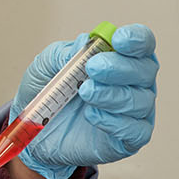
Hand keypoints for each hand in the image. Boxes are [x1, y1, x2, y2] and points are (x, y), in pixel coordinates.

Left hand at [13, 24, 157, 178]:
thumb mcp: (48, 63)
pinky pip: (136, 131)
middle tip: (93, 68)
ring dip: (112, 95)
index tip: (118, 40)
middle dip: (120, 67)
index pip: (142, 44)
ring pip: (140, 101)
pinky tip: (92, 115)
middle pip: (146, 70)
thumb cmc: (48, 89)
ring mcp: (134, 111)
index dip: (137, 39)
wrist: (33, 125)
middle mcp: (133, 83)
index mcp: (120, 57)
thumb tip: (86, 43)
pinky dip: (114, 122)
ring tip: (85, 92)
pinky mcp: (128, 138)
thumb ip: (66, 52)